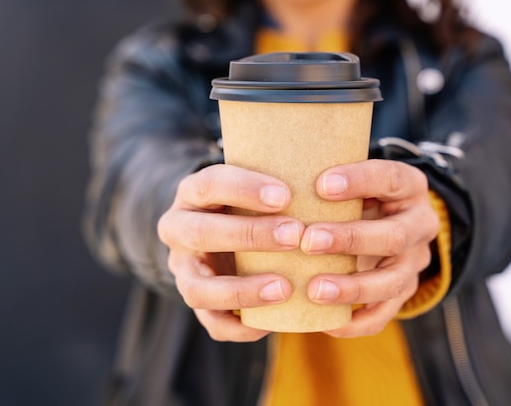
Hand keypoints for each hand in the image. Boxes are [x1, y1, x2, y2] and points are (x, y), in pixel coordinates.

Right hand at [157, 164, 303, 341]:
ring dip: (242, 291)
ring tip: (284, 288)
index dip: (244, 189)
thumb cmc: (249, 203)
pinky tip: (270, 324)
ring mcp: (182, 270)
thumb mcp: (254, 185)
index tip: (285, 195)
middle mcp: (178, 230)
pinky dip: (239, 327)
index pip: (210, 183)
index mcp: (193, 193)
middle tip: (295, 235)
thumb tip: (332, 183)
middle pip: (201, 233)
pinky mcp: (196, 300)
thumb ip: (278, 186)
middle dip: (249, 235)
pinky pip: (211, 322)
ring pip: (198, 289)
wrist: (220, 230)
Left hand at [300, 159, 439, 337]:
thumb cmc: (353, 193)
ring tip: (314, 290)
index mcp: (408, 186)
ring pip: (393, 280)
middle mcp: (420, 223)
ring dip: (352, 287)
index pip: (391, 178)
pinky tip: (326, 322)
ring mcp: (414, 261)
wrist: (383, 218)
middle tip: (308, 241)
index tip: (321, 185)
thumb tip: (274, 181)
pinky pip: (385, 313)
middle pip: (394, 235)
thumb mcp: (351, 176)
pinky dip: (356, 321)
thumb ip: (326, 178)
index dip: (360, 181)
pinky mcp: (404, 291)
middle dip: (350, 239)